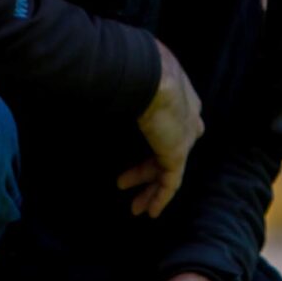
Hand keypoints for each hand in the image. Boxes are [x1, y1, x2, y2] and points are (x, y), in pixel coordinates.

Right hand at [117, 40, 202, 216]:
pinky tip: (149, 213)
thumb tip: (94, 73)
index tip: (133, 151)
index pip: (170, 122)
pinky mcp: (177, 154)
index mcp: (179, 94)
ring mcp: (184, 137)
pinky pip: (171, 182)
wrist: (149, 75)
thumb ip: (120, 80)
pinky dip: (160, 198)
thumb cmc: (133, 67)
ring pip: (168, 169)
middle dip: (148, 169)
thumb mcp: (129, 71)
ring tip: (134, 206)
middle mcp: (187, 117)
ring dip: (149, 188)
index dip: (152, 140)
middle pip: (169, 148)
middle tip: (125, 181)